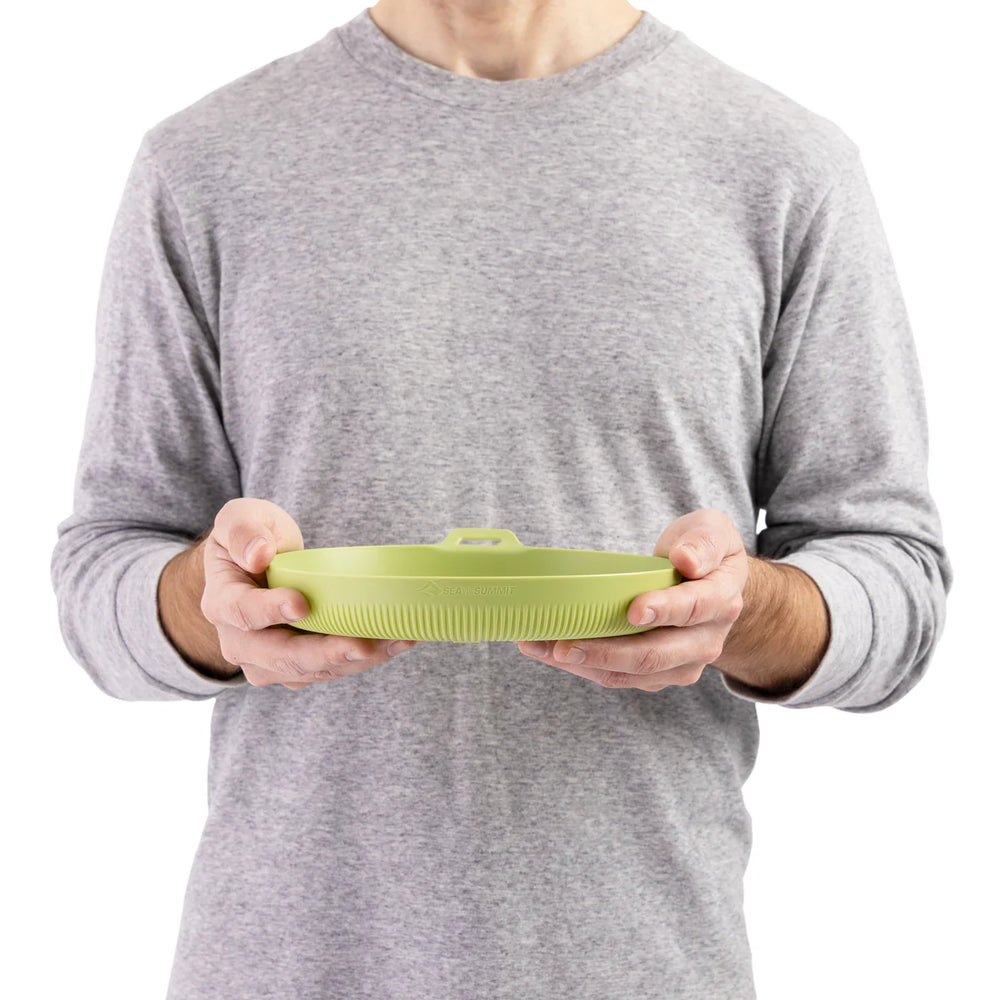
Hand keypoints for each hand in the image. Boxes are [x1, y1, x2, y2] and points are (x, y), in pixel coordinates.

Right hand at [200, 498, 419, 688]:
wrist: (255, 567)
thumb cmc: (250, 538)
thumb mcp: (239, 518)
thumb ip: (242, 530)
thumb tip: (258, 555)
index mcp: (221, 603)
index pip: (242, 612)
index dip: (270, 611)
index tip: (302, 604)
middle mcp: (241, 643)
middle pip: (283, 658)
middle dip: (325, 654)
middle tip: (363, 645)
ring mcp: (270, 662)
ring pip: (314, 669)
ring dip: (359, 659)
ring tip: (398, 639)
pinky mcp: (301, 668)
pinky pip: (334, 668)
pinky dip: (369, 657)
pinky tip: (400, 641)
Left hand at [516, 509, 747, 691]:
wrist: (713, 588)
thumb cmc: (704, 553)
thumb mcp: (713, 530)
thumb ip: (704, 541)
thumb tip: (686, 561)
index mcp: (721, 600)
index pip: (693, 609)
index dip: (664, 610)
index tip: (633, 610)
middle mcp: (705, 640)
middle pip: (655, 655)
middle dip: (607, 652)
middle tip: (565, 645)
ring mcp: (681, 663)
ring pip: (632, 674)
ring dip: (584, 664)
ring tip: (542, 647)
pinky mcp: (657, 675)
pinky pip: (619, 677)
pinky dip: (582, 667)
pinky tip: (548, 650)